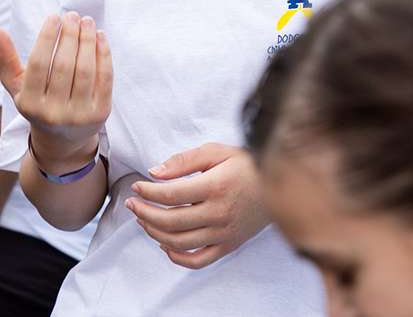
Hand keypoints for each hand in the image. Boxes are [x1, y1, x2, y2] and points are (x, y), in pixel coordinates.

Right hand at [0, 12, 111, 170]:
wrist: (63, 139)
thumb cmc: (38, 102)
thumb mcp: (17, 85)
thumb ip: (5, 58)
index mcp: (30, 103)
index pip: (39, 64)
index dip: (47, 37)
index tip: (54, 16)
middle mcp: (54, 113)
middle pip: (65, 65)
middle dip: (70, 35)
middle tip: (73, 15)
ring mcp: (79, 115)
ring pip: (86, 70)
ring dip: (88, 40)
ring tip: (87, 21)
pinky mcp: (101, 113)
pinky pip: (105, 78)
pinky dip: (104, 54)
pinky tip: (100, 37)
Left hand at [126, 143, 270, 269]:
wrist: (279, 182)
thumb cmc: (246, 163)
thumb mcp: (216, 151)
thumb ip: (184, 160)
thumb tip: (154, 172)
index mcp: (214, 186)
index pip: (169, 194)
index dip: (147, 192)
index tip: (137, 187)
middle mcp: (218, 213)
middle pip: (170, 220)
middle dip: (144, 213)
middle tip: (132, 204)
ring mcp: (224, 233)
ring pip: (179, 242)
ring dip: (154, 232)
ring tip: (143, 220)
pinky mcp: (229, 245)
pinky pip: (198, 260)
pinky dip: (177, 257)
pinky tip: (164, 244)